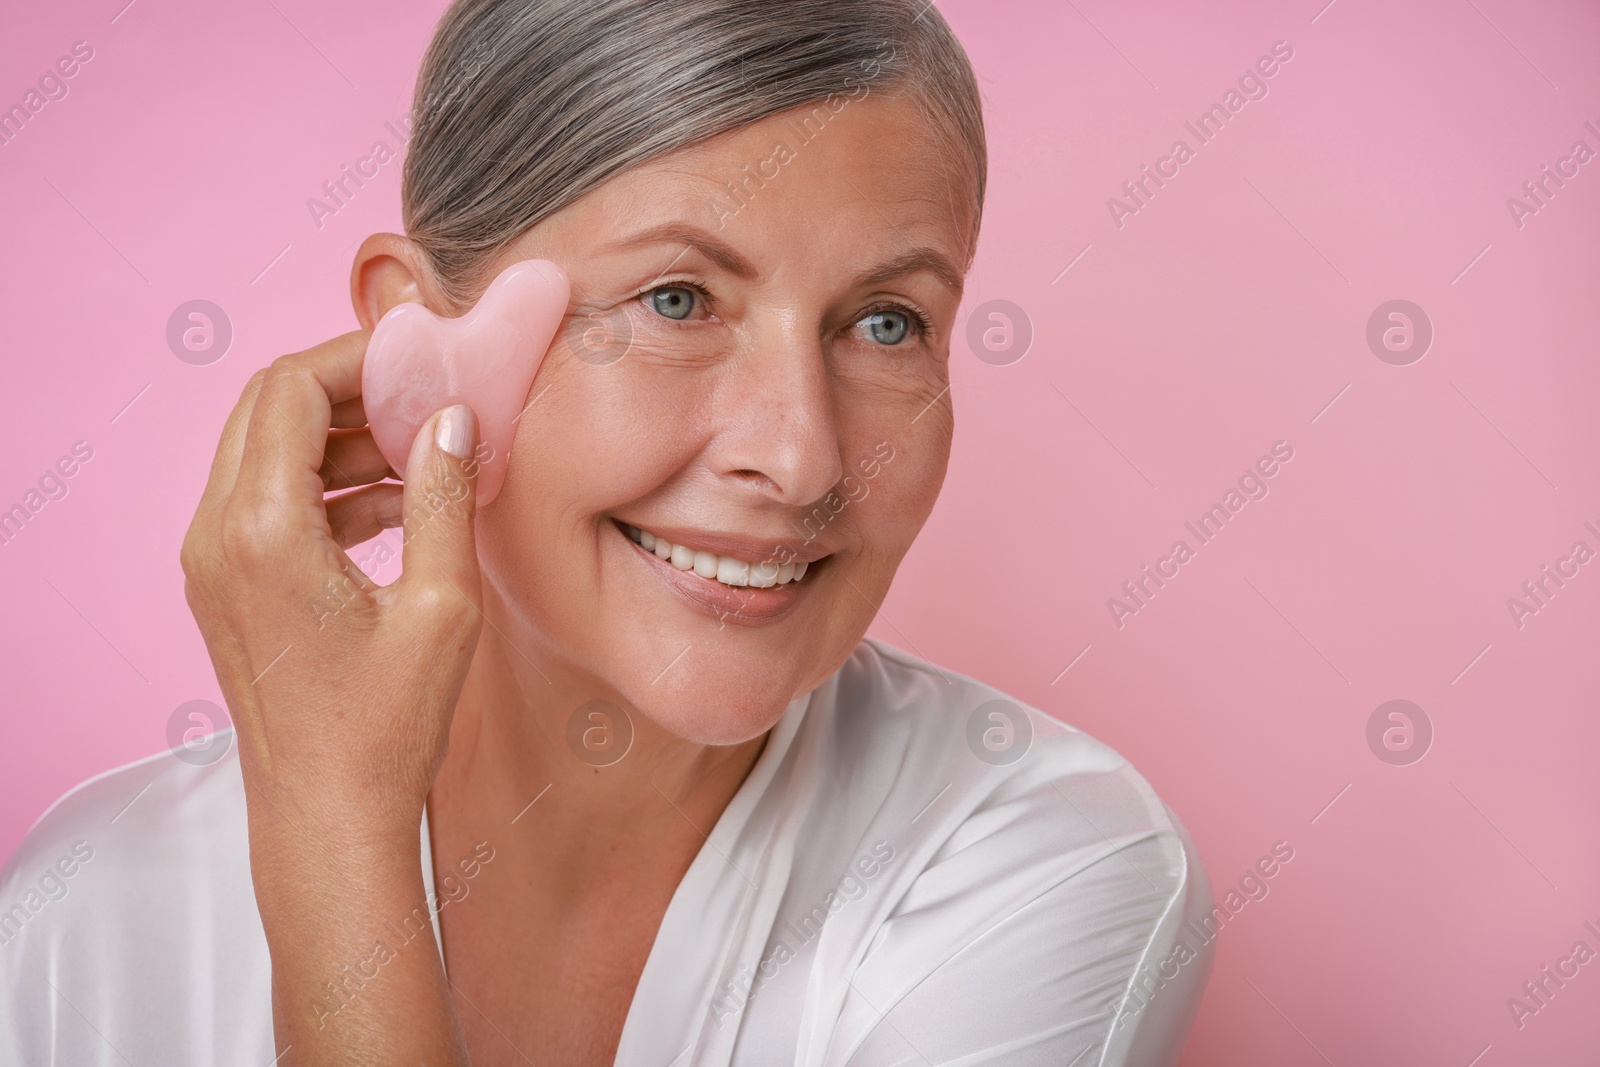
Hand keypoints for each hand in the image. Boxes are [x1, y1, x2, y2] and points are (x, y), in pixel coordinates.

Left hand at [181, 330, 482, 839]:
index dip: (354, 358)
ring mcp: (211, 563)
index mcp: (261, 531)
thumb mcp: (440, 606)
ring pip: (263, 452)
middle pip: (265, 409)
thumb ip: (443, 498)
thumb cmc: (384, 726)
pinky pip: (266, 501)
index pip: (288, 389)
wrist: (326, 816)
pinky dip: (323, 484)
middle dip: (345, 390)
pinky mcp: (225, 588)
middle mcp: (216, 536)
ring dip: (336, 436)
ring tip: (418, 451)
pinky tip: (394, 504)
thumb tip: (453, 418)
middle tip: (420, 396)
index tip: (419, 359)